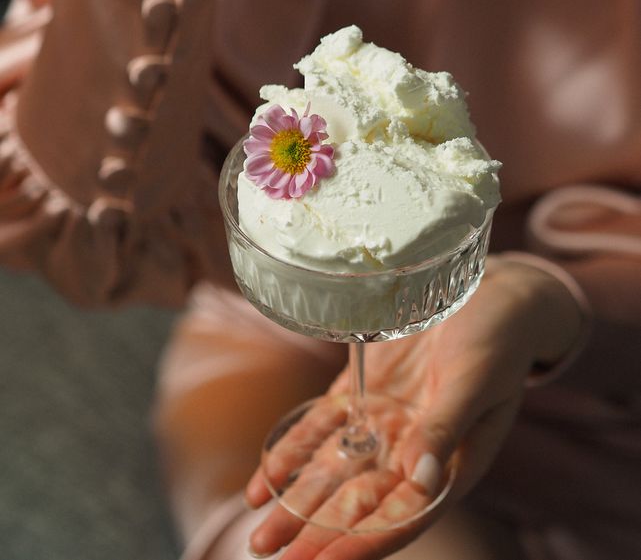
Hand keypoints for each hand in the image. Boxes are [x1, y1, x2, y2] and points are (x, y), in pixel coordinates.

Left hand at [244, 258, 581, 559]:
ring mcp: (382, 421)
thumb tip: (422, 482)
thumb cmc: (496, 338)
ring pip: (332, 471)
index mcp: (451, 461)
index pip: (404, 514)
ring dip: (296, 503)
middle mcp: (411, 449)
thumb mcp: (476, 381)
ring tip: (261, 536)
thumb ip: (446, 428)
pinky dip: (293, 451)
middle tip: (274, 555)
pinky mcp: (360, 390)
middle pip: (359, 502)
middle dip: (317, 532)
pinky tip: (265, 479)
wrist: (484, 293)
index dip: (364, 541)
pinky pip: (320, 426)